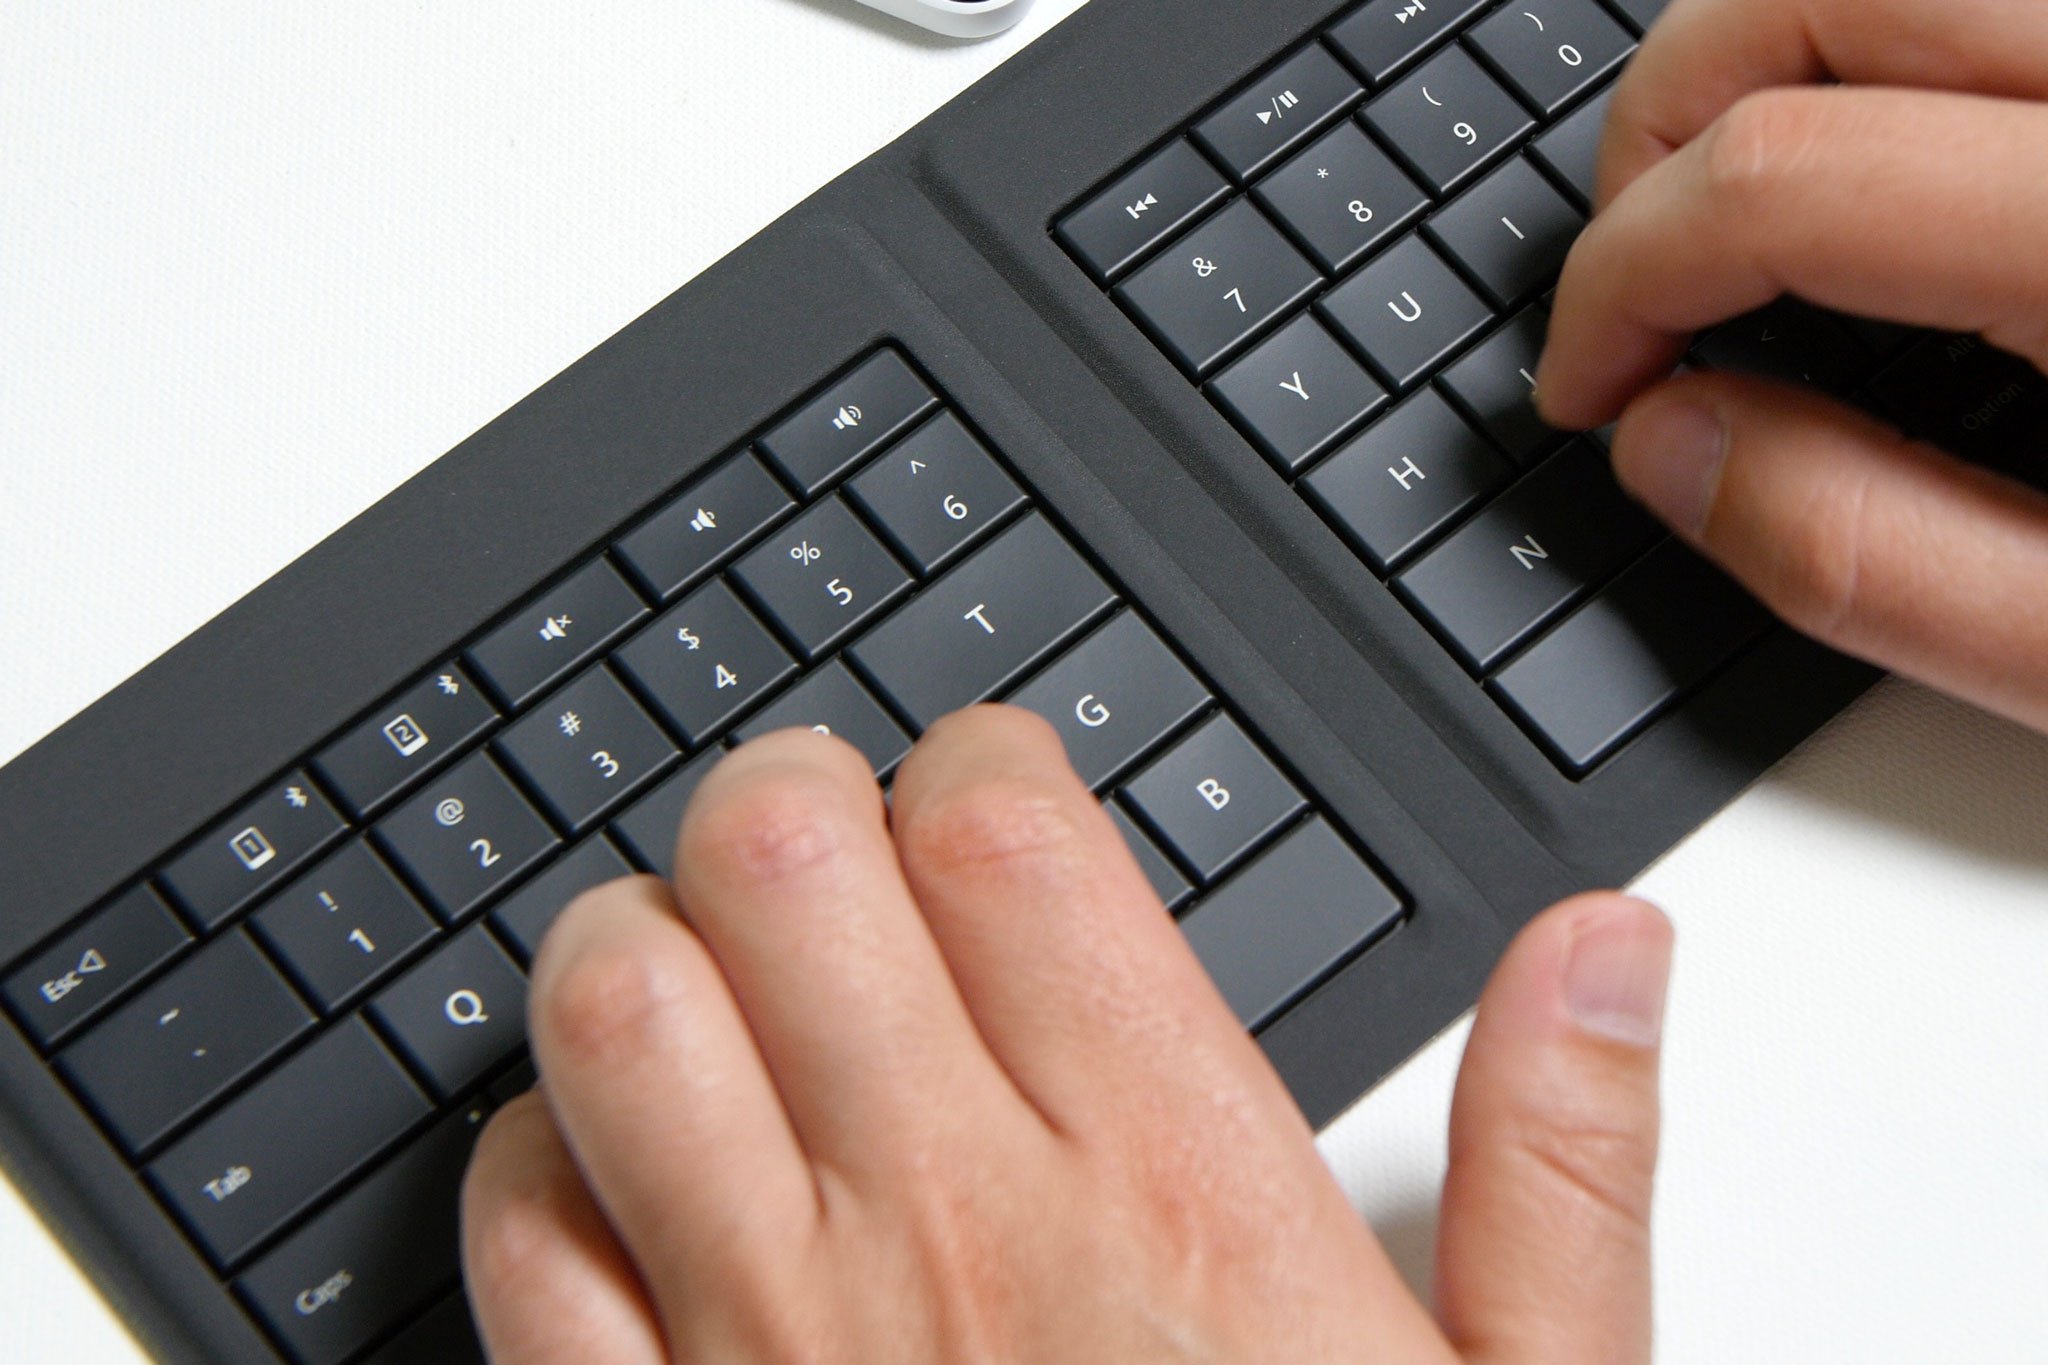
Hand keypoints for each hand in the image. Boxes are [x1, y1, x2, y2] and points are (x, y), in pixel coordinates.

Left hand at [460, 710, 1673, 1362]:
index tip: (993, 793)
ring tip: (713, 962)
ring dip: (646, 941)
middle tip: (835, 842)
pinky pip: (524, 1240)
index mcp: (1168, 1189)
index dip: (977, 760)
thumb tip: (1605, 949)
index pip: (1008, 837)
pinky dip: (538, 1156)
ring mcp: (779, 1348)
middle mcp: (953, 1233)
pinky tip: (624, 1168)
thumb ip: (1560, 1160)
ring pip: (620, 1012)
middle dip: (791, 801)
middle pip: (785, 865)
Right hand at [1537, 0, 2047, 734]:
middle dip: (1662, 123)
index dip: (1621, 280)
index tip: (1587, 383)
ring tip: (1734, 201)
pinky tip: (1874, 158)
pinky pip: (1994, 3)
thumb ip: (1867, 558)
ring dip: (1767, 59)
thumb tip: (1672, 447)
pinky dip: (1886, 57)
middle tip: (1632, 271)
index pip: (1780, 176)